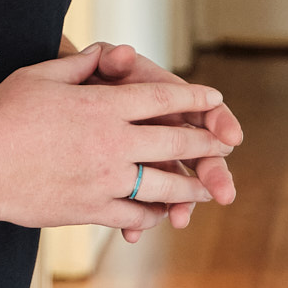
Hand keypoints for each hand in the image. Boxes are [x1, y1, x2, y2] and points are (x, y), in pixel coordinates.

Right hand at [0, 46, 225, 239]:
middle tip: (225, 147)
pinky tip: (166, 214)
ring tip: (208, 188)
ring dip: (191, 185)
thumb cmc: (3, 118)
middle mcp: (113, 142)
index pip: (163, 99)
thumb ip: (79, 65)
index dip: (194, 99)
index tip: (214, 100)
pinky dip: (155, 214)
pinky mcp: (92, 209)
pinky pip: (135, 214)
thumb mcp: (40, 76)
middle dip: (206, 144)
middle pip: (174, 143)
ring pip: (164, 185)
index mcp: (103, 106)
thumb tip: (102, 54)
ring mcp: (106, 179)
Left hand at [83, 42, 240, 237]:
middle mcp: (166, 130)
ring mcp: (150, 157)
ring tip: (179, 219)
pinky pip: (140, 202)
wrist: (55, 103)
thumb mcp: (96, 67)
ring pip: (175, 183)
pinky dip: (138, 218)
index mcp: (167, 101)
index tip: (233, 138)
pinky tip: (132, 234)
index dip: (221, 122)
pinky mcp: (129, 180)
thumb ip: (112, 62)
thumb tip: (123, 53)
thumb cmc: (84, 79)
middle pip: (200, 153)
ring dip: (181, 202)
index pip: (204, 110)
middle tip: (224, 193)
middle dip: (213, 173)